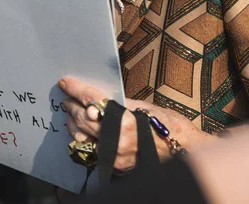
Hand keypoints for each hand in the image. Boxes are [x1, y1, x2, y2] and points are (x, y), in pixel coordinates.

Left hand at [59, 77, 214, 170]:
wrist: (182, 150)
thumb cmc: (166, 124)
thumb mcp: (143, 105)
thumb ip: (119, 102)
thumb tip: (100, 96)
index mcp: (125, 120)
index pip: (93, 101)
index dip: (77, 90)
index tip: (66, 82)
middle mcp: (117, 140)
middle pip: (84, 119)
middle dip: (73, 106)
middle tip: (68, 97)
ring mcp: (115, 156)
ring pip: (83, 137)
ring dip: (75, 123)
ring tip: (73, 112)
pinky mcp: (115, 166)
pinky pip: (92, 150)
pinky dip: (85, 138)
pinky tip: (83, 130)